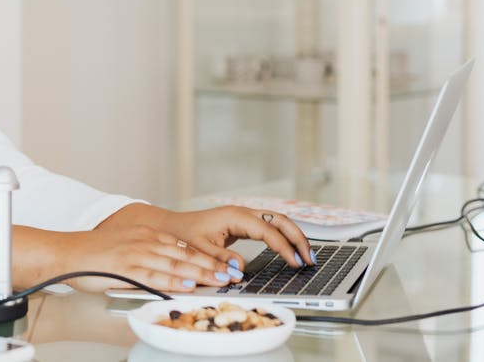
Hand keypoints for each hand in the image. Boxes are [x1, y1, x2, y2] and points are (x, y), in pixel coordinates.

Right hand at [53, 224, 240, 292]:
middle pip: (184, 255)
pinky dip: (172, 282)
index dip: (206, 257)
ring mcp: (135, 254)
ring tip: (218, 281)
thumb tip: (172, 273)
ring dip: (199, 274)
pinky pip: (153, 276)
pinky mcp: (125, 268)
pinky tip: (186, 285)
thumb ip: (149, 257)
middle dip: (211, 266)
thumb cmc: (94, 254)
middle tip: (231, 275)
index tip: (224, 266)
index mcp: (146, 234)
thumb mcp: (126, 247)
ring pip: (173, 265)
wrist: (65, 252)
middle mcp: (144, 241)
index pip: (183, 247)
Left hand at [158, 206, 314, 270]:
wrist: (172, 227)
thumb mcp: (199, 250)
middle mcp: (243, 213)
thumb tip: (241, 270)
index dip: (284, 247)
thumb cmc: (183, 236)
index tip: (295, 263)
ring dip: (294, 237)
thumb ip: (219, 259)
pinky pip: (270, 227)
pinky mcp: (244, 224)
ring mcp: (245, 217)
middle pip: (280, 220)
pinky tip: (290, 251)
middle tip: (310, 259)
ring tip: (307, 257)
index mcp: (235, 216)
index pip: (267, 231)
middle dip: (298, 238)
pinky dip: (284, 237)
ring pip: (278, 221)